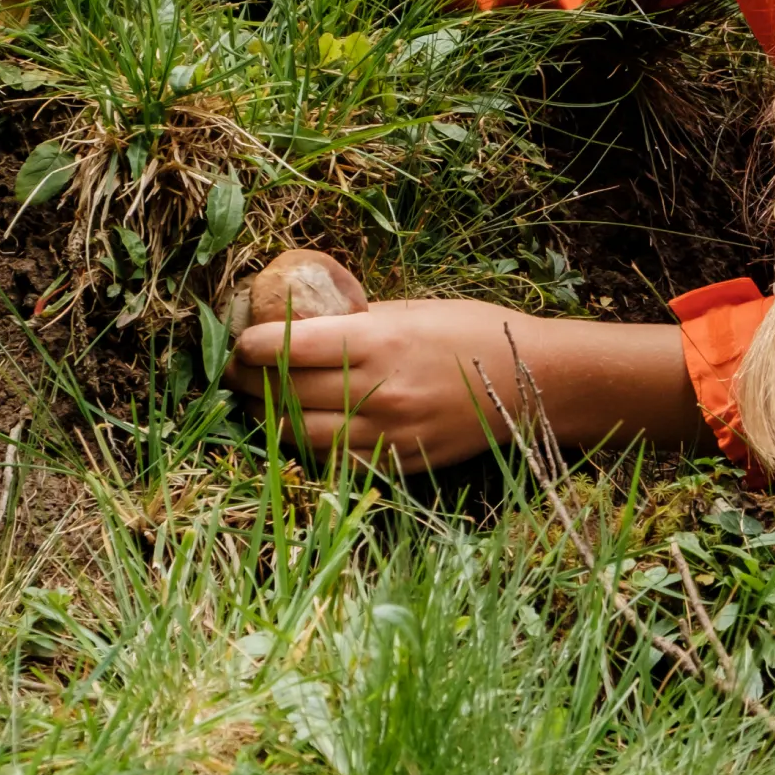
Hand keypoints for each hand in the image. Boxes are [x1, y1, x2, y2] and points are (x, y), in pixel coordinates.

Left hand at [226, 301, 704, 471]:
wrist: (536, 381)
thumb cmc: (477, 332)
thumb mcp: (415, 311)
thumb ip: (360, 324)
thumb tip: (304, 324)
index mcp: (378, 343)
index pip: (285, 349)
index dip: (249, 347)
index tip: (239, 343)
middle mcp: (375, 392)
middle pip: (282, 396)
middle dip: (250, 385)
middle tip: (238, 373)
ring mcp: (386, 434)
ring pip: (298, 438)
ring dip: (275, 420)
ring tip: (268, 404)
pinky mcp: (398, 462)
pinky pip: (335, 463)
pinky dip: (314, 448)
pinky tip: (312, 431)